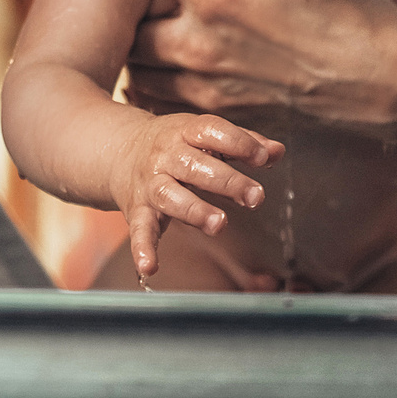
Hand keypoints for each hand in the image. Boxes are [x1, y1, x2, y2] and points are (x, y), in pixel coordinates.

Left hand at [79, 0, 396, 130]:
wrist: (388, 87)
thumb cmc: (357, 14)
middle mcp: (201, 39)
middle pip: (128, 13)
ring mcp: (206, 82)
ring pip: (138, 62)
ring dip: (137, 43)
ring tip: (148, 26)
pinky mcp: (219, 113)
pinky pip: (163, 97)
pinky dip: (157, 81)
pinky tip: (174, 67)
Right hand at [107, 112, 284, 281]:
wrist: (119, 152)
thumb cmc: (177, 145)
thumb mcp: (206, 136)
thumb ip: (243, 143)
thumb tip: (277, 152)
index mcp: (185, 132)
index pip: (211, 131)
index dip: (238, 142)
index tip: (262, 158)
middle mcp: (165, 156)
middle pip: (194, 166)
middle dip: (226, 181)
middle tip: (255, 196)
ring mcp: (150, 184)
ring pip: (169, 195)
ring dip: (195, 210)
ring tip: (219, 224)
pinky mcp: (137, 210)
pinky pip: (139, 230)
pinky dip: (142, 249)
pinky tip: (149, 267)